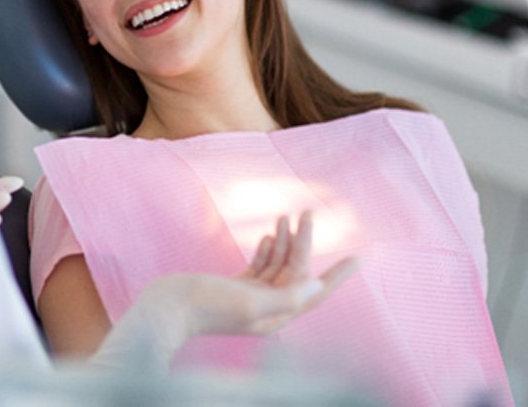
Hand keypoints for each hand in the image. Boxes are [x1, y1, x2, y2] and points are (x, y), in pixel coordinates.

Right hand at [90, 211, 357, 371]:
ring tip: (290, 216)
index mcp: (277, 315)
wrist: (167, 307)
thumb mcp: (250, 303)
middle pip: (295, 271)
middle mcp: (268, 307)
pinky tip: (271, 234)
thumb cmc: (207, 307)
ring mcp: (251, 297)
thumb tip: (316, 289)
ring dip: (286, 241)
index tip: (360, 257)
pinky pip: (260, 266)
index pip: (315, 292)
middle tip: (310, 211)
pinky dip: (267, 249)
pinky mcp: (236, 287)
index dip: (339, 275)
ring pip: (278, 265)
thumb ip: (285, 297)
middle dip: (304, 242)